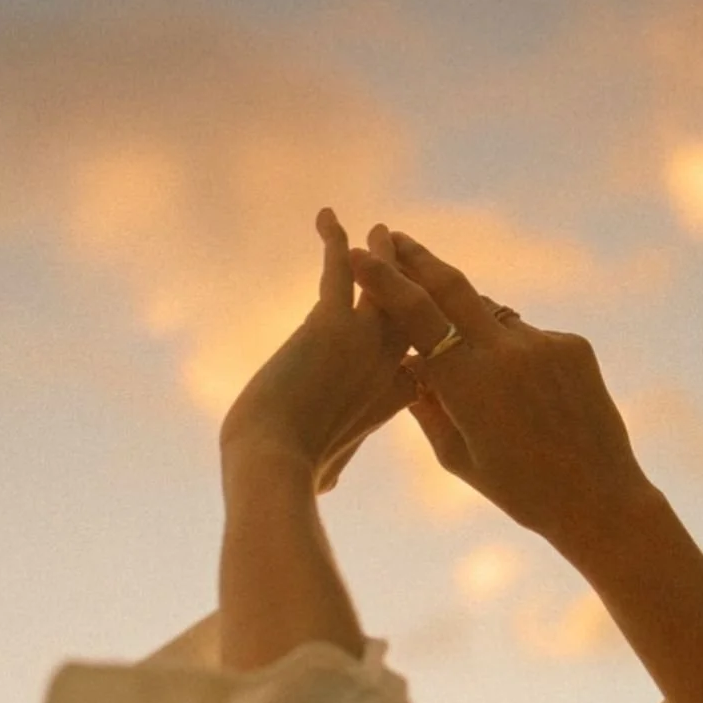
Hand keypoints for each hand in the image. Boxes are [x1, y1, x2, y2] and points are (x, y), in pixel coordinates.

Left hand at [219, 210, 419, 494]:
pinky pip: (339, 268)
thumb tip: (325, 487)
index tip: (427, 319)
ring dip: (384, 255)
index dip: (427, 335)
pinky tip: (327, 216)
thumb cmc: (294, 474)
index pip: (422, 354)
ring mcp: (367, 340)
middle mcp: (390, 363)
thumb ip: (333, 469)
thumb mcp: (326, 472)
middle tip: (414, 258)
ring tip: (383, 230)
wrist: (275, 464)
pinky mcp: (332, 321)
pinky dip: (333, 240)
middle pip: (415, 310)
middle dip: (415, 282)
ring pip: (386, 283)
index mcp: (393, 397)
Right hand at [350, 232, 656, 555]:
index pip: (415, 315)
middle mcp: (506, 351)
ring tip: (473, 365)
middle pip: (452, 285)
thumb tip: (405, 364)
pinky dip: (512, 351)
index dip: (383, 280)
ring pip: (492, 314)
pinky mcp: (573, 344)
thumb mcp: (456, 456)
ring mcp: (544, 343)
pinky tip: (525, 394)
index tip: (359, 255)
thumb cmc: (518, 490)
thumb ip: (426, 404)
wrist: (600, 498)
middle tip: (394, 237)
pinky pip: (526, 335)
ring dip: (471, 323)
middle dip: (418, 258)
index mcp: (468, 382)